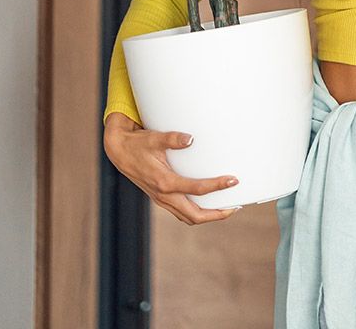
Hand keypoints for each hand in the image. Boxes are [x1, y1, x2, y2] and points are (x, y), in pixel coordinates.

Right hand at [103, 112, 239, 224]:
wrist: (119, 151)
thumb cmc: (138, 144)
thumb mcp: (154, 138)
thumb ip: (172, 138)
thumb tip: (191, 138)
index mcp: (164, 182)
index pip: (197, 189)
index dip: (217, 186)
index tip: (233, 181)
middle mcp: (163, 195)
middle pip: (194, 215)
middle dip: (216, 214)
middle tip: (235, 207)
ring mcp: (161, 199)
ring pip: (187, 217)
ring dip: (207, 216)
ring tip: (226, 208)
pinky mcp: (161, 197)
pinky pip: (181, 211)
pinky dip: (196, 211)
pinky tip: (206, 203)